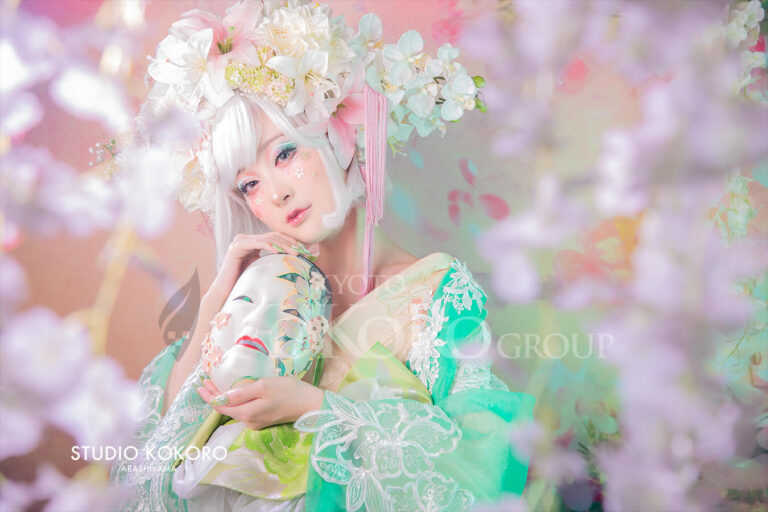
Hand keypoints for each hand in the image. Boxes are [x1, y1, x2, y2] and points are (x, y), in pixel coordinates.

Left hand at [197, 377, 323, 429]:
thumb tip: (221, 396)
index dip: (209, 395)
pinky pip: (244, 410)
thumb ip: (241, 392)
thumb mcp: (263, 386)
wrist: (311, 404)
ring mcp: (257, 422)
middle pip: (226, 409)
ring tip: (216, 386)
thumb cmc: (289, 391)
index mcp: (247, 414)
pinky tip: (235, 393)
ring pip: (235, 410)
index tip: (200, 384)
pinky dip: (236, 401)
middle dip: (215, 396)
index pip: (221, 406)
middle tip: (205, 382)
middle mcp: (250, 422)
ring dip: (225, 398)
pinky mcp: (265, 419)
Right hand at [207, 232, 318, 306]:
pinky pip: (256, 243)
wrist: (226, 292)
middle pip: (273, 236)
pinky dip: (269, 246)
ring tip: (295, 252)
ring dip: (283, 245)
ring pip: (267, 238)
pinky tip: (279, 251)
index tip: (304, 250)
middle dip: (289, 243)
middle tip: (302, 251)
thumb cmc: (245, 283)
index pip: (275, 237)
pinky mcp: (237, 247)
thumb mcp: (263, 269)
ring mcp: (240, 241)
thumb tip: (294, 261)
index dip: (290, 241)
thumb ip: (274, 261)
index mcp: (253, 242)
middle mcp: (246, 239)